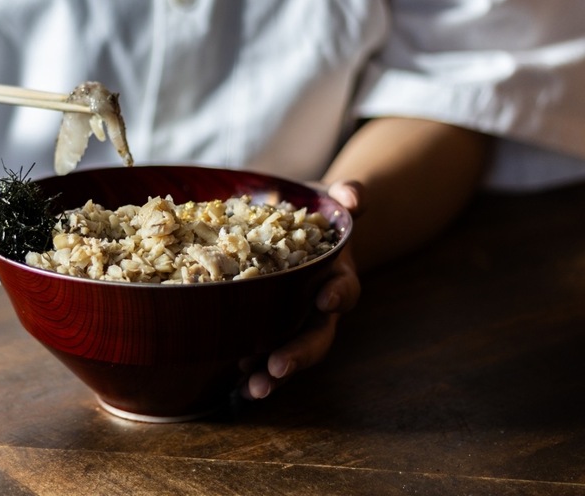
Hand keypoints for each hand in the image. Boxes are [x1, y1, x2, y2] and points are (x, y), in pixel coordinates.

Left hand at [240, 180, 362, 399]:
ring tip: (253, 390)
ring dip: (273, 376)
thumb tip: (353, 196)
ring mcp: (294, 324)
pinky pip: (263, 358)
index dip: (338, 295)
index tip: (326, 298)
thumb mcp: (329, 201)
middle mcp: (318, 309)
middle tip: (278, 367)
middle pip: (317, 336)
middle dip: (299, 354)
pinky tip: (232, 389)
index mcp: (335, 277)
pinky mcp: (269, 332)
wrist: (299, 232)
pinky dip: (250, 375)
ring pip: (290, 355)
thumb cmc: (315, 215)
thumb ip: (346, 195)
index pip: (344, 289)